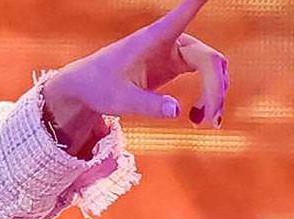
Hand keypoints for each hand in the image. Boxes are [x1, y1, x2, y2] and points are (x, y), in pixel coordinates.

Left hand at [42, 0, 228, 155]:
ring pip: (212, 67)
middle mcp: (171, 40)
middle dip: (215, 89)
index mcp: (154, 38)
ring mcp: (176, 51)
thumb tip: (176, 111)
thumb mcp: (120, 100)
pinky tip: (197, 116)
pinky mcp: (176, 64)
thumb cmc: (99, 87)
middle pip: (209, 59)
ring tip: (204, 122)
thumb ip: (147, 104)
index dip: (200, 1)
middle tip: (212, 121)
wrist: (87, 87)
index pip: (184, 14)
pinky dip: (208, 94)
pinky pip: (205, 75)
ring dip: (214, 94)